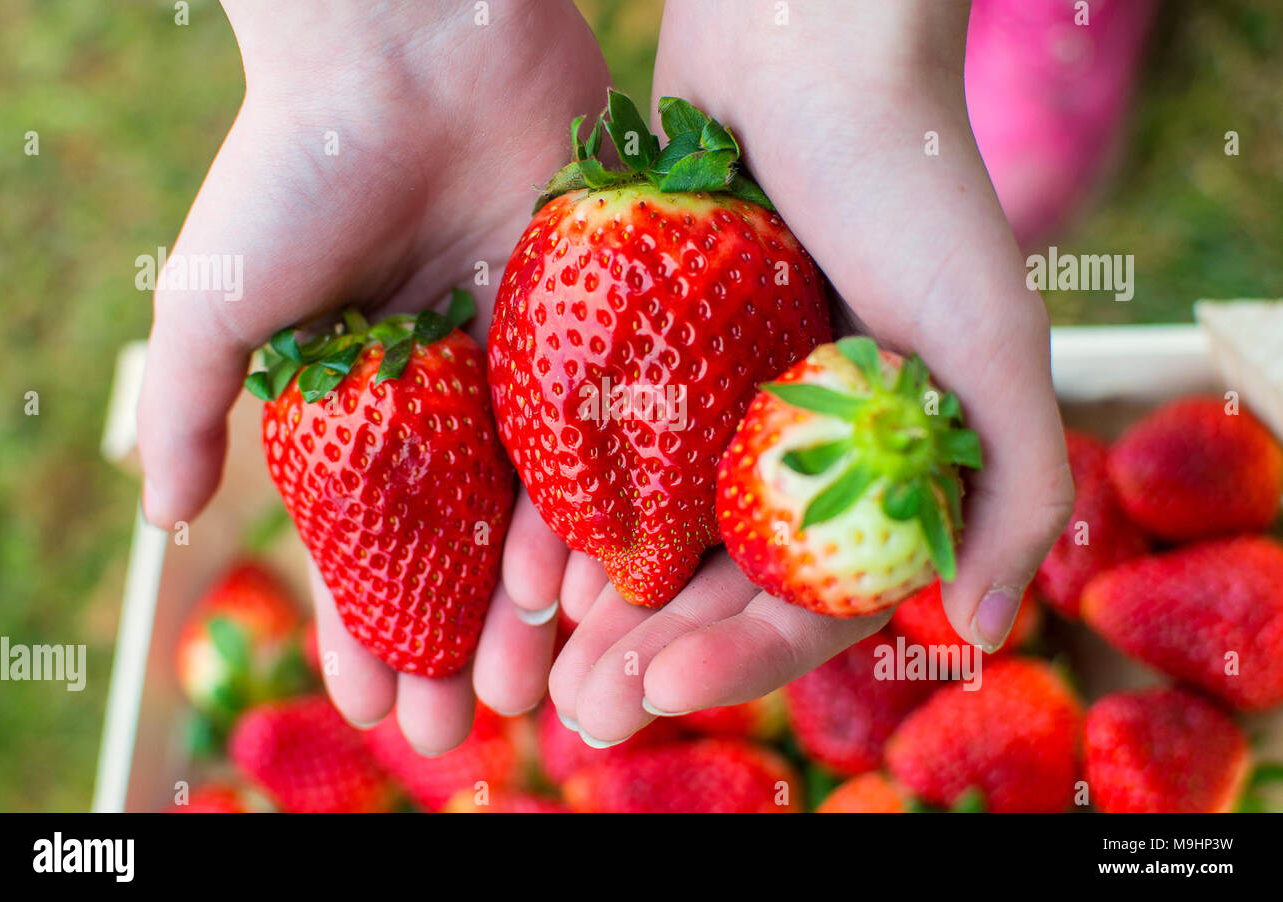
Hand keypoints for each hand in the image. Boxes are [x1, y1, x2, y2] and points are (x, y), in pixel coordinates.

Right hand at [137, 0, 610, 751]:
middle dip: (453, 639)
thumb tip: (160, 517)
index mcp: (366, 399)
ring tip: (523, 687)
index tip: (369, 704)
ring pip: (533, 510)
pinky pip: (601, 438)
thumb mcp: (220, 299)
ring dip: (525, 606)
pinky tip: (584, 591)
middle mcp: (450, 392)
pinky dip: (590, 514)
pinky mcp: (597, 320)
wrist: (409, 44)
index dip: (367, 626)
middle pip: (459, 546)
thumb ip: (187, 405)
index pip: (368, 542)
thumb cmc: (294, 165)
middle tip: (455, 727)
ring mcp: (525, 362)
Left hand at [550, 0, 1072, 743]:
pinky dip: (571, 514)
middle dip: (657, 654)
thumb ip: (1015, 485)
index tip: (665, 691)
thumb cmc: (913, 189)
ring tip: (543, 666)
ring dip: (603, 607)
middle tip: (584, 716)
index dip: (745, 659)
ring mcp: (722, 407)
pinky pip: (608, 456)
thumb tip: (991, 626)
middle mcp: (796, 450)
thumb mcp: (993, 340)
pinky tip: (526, 565)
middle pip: (720, 584)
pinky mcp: (656, 358)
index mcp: (877, 467)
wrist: (807, 51)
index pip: (811, 595)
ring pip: (657, 537)